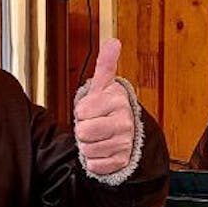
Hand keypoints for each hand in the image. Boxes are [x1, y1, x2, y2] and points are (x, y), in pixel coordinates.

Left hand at [74, 38, 136, 176]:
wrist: (126, 132)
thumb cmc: (108, 107)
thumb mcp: (103, 85)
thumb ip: (105, 64)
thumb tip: (113, 42)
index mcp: (117, 101)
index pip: (82, 111)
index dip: (82, 111)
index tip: (92, 109)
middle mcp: (124, 122)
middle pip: (84, 132)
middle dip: (83, 130)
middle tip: (93, 124)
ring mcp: (124, 143)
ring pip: (87, 150)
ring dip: (88, 145)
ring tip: (98, 137)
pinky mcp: (121, 161)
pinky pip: (94, 165)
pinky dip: (94, 160)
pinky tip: (102, 150)